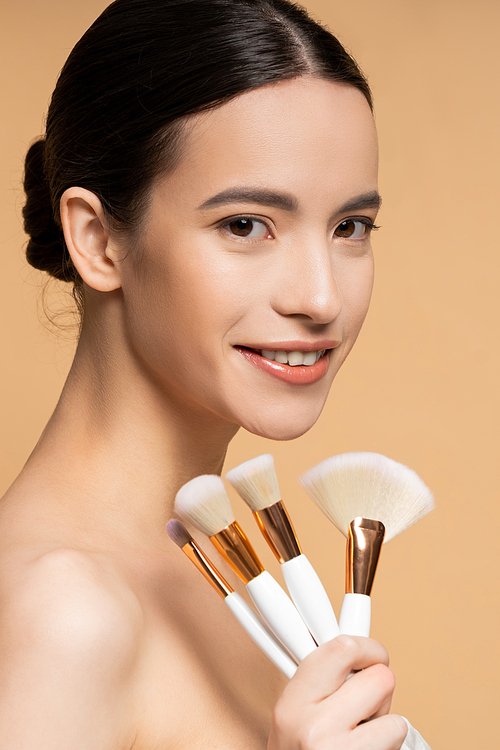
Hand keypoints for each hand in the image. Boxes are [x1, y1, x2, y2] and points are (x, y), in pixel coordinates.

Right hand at [268, 635, 407, 749]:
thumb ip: (319, 679)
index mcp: (292, 703)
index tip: (371, 651)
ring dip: (384, 723)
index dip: (366, 646)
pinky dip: (388, 747)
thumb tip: (352, 647)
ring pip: (394, 714)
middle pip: (379, 676)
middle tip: (365, 702)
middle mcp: (314, 727)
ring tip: (360, 735)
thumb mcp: (293, 715)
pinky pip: (398, 741)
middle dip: (378, 687)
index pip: (340, 648)